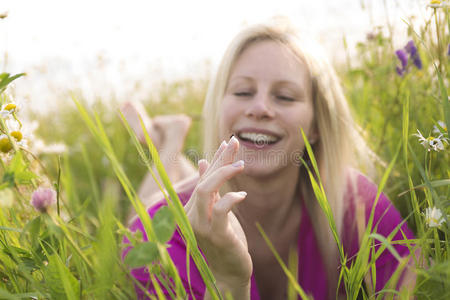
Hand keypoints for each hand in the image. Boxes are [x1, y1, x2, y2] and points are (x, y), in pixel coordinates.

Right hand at [185, 136, 251, 292]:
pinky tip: (242, 195)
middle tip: (235, 143)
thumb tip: (202, 162)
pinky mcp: (217, 236)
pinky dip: (231, 199)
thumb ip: (209, 188)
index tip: (228, 142)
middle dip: (220, 160)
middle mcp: (191, 215)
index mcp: (190, 208)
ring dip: (223, 174)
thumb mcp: (215, 210)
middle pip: (203, 180)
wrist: (228, 271)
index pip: (203, 177)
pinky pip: (221, 212)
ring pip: (206, 191)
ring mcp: (201, 226)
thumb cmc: (223, 239)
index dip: (216, 158)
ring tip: (241, 164)